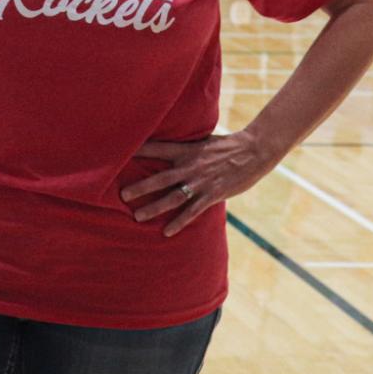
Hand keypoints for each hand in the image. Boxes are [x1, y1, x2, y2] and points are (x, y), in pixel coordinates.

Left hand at [119, 131, 278, 236]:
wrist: (253, 150)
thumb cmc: (227, 145)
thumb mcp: (203, 142)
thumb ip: (186, 148)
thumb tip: (169, 149)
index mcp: (186, 150)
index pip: (157, 148)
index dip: (139, 150)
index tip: (119, 153)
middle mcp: (190, 166)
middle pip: (160, 178)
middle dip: (140, 187)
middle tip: (122, 195)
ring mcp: (200, 182)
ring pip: (172, 197)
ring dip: (154, 207)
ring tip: (137, 216)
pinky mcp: (212, 194)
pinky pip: (192, 211)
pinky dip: (179, 222)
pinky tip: (166, 232)